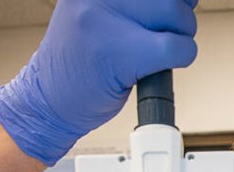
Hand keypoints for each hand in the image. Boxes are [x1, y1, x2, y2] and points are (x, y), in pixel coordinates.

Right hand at [0, 0, 197, 164]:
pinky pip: (173, 47)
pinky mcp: (117, 52)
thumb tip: (186, 0)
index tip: (173, 7)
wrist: (47, 100)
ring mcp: (103, 21)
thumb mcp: (98, 16)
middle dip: (180, 16)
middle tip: (169, 34)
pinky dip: (182, 57)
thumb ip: (135, 5)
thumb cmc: (79, 62)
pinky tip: (163, 66)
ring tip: (162, 51)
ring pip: (174, 15)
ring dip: (183, 36)